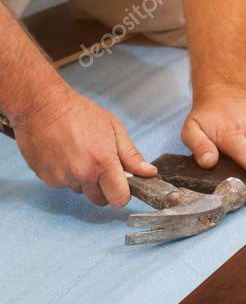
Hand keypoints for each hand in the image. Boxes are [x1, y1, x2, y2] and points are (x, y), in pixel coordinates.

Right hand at [12, 86, 156, 205]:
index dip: (122, 193)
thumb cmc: (77, 112)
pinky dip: (66, 175)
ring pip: (81, 191)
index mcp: (102, 162)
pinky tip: (64, 155)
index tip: (121, 184)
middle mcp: (82, 174)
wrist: (40, 104)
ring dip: (83, 180)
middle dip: (103, 188)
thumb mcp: (113, 127)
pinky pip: (63, 185)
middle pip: (100, 199)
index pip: (119, 199)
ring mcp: (62, 178)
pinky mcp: (46, 178)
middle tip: (99, 165)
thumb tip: (148, 172)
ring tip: (78, 154)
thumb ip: (131, 155)